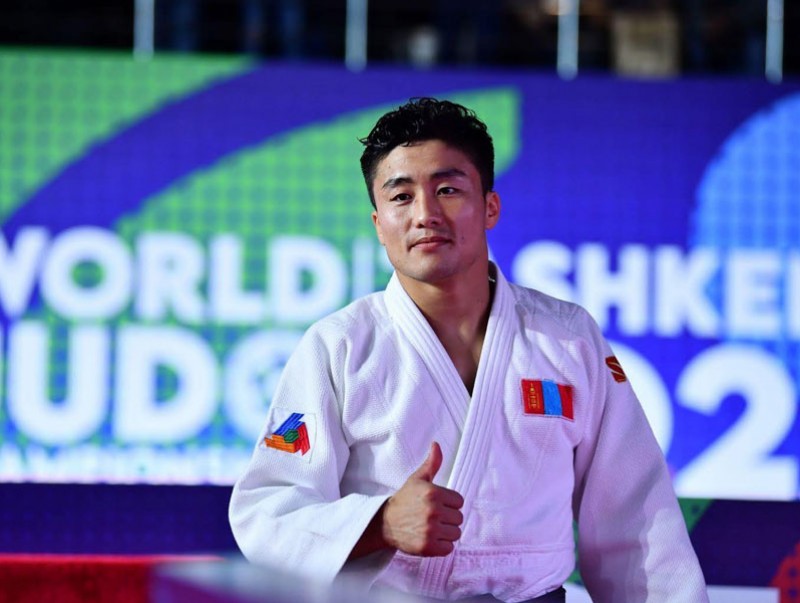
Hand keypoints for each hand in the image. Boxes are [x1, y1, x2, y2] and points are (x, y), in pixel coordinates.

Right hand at [381, 442, 463, 556]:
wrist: (385, 522)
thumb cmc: (404, 500)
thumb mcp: (417, 479)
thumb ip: (432, 463)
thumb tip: (436, 444)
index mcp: (433, 493)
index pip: (459, 501)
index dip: (449, 503)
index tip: (437, 505)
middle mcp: (433, 511)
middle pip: (459, 518)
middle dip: (448, 518)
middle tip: (433, 517)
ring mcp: (430, 530)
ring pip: (456, 533)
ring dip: (446, 533)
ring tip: (432, 528)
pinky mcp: (428, 547)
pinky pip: (449, 548)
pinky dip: (442, 546)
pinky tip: (430, 538)